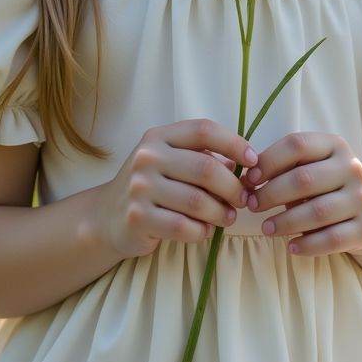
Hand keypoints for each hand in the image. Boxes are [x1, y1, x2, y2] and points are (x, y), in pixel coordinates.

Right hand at [102, 119, 257, 258]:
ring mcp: (139, 187)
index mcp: (159, 137)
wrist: (107, 216)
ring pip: (198, 202)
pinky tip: (203, 230)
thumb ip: (204, 158)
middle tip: (243, 200)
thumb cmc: (152, 186)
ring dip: (221, 213)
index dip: (235, 143)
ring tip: (227, 218)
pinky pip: (184, 227)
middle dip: (233, 188)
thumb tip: (247, 164)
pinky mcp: (138, 217)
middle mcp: (146, 157)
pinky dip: (201, 231)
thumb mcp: (172, 162)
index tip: (253, 161)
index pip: (204, 130)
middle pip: (206, 169)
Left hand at [242, 132, 361, 256]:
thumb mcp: (308, 166)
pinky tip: (291, 246)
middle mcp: (352, 168)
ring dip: (285, 222)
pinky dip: (308, 245)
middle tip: (252, 205)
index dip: (268, 161)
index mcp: (335, 145)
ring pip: (317, 212)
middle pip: (304, 179)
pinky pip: (332, 239)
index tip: (249, 179)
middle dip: (271, 194)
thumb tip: (245, 181)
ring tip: (266, 228)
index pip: (297, 145)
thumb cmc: (324, 184)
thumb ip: (280, 168)